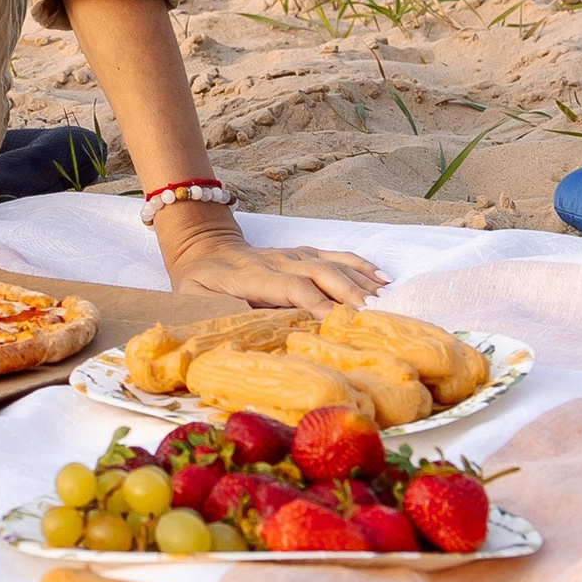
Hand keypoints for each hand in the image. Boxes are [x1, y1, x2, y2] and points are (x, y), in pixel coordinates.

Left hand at [158, 208, 385, 314]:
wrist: (202, 247)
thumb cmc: (199, 284)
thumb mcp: (195, 301)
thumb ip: (220, 314)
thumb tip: (246, 333)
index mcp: (250, 276)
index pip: (290, 287)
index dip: (315, 302)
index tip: (338, 321)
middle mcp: (276, 262)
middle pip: (319, 272)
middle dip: (348, 293)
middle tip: (374, 315)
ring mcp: (292, 255)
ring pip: (331, 263)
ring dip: (359, 280)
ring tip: (386, 300)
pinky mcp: (302, 253)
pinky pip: (335, 256)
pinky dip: (360, 265)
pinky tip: (382, 278)